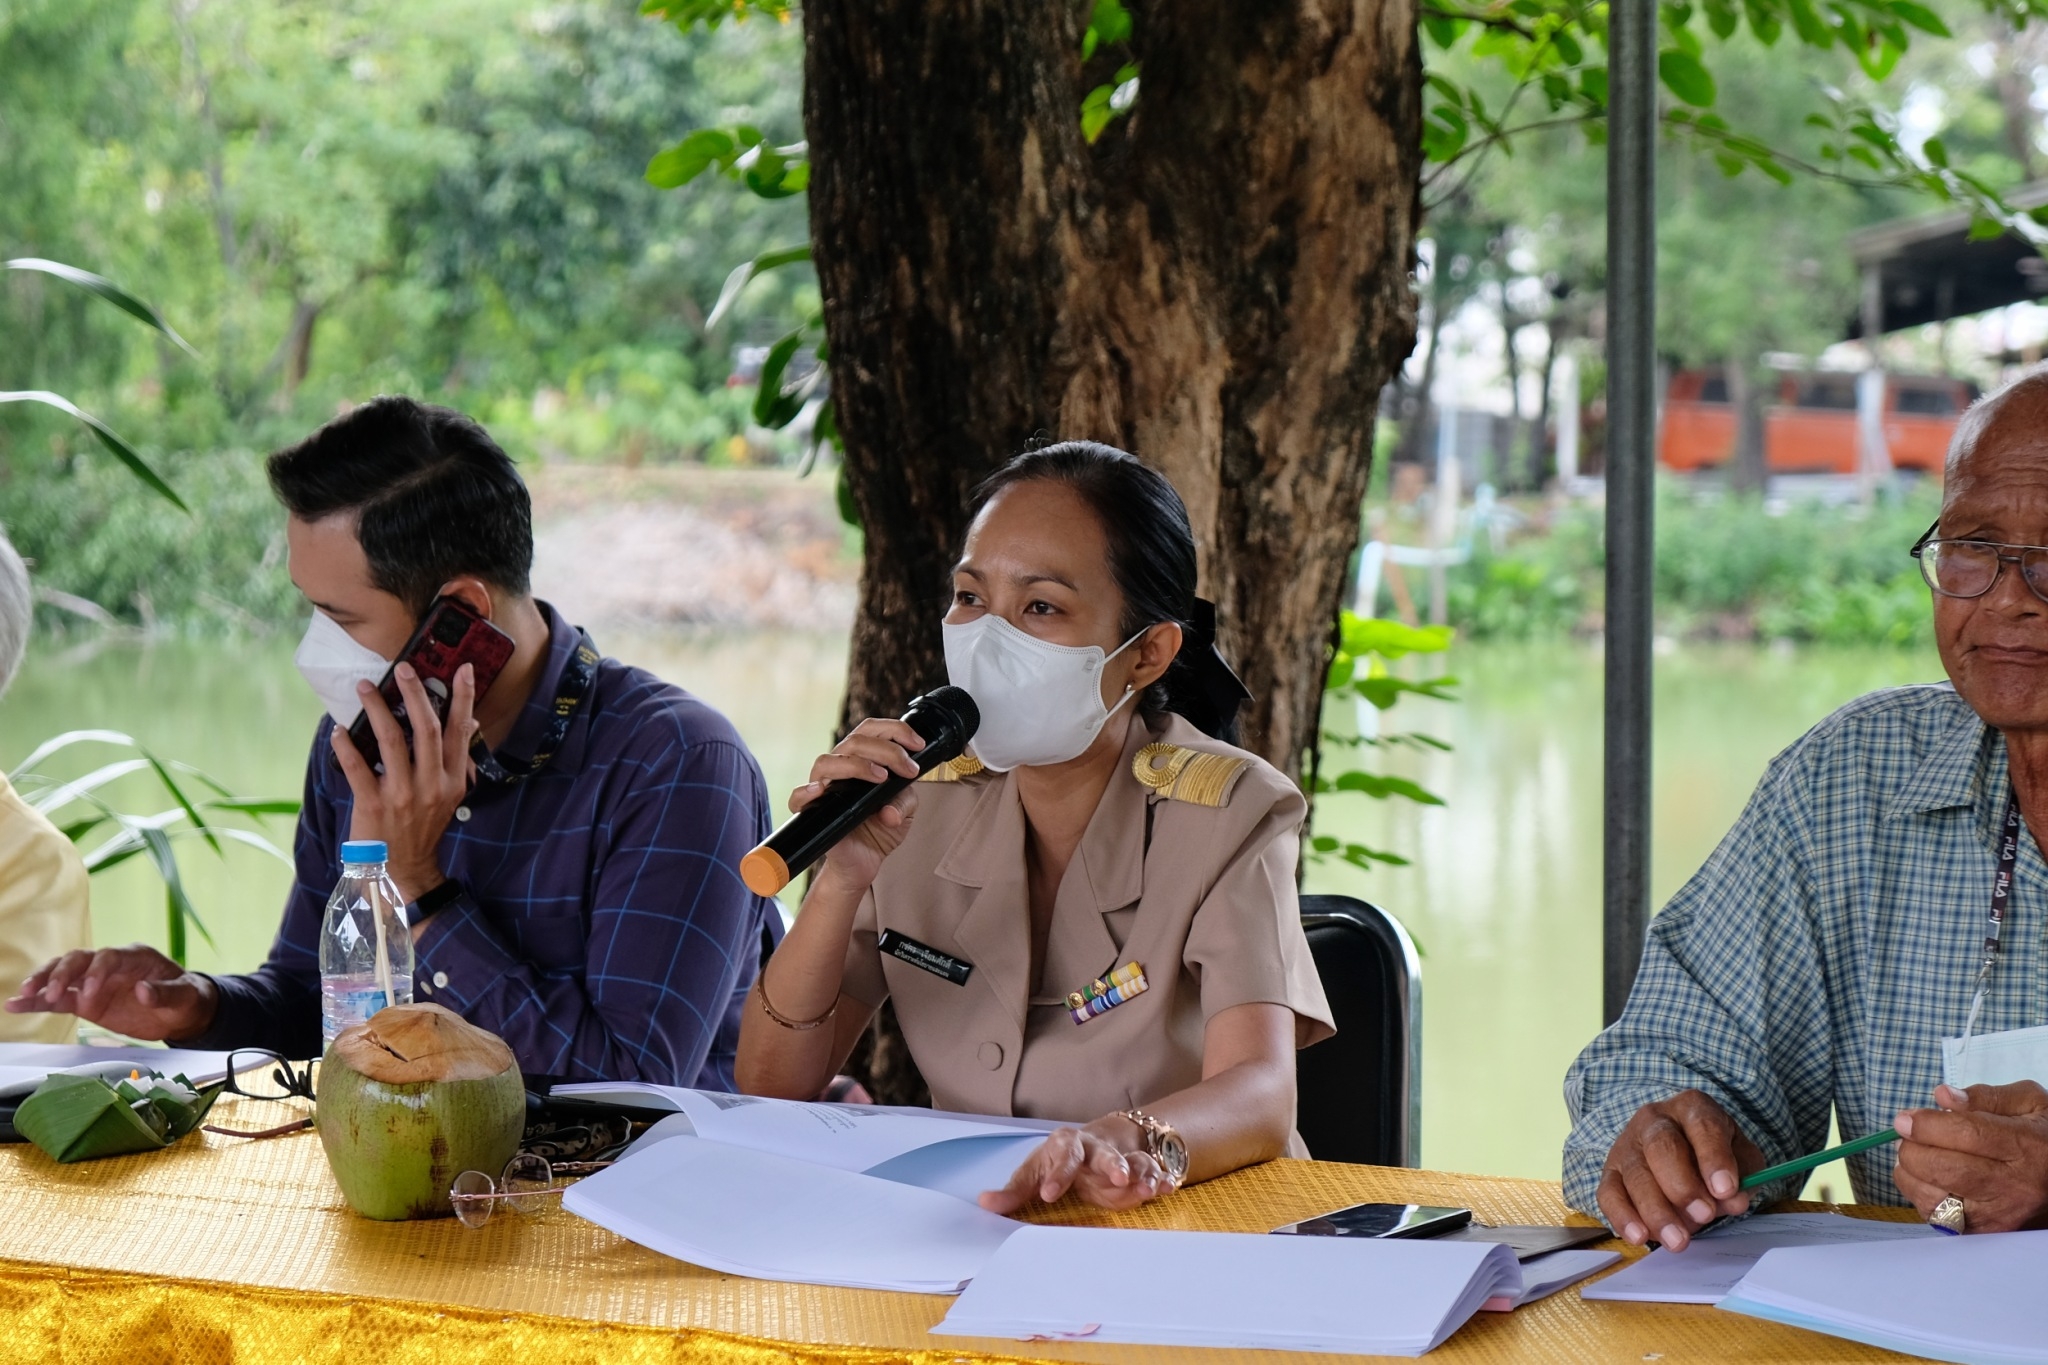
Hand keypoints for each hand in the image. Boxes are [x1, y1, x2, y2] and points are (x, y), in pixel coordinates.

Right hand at [3, 944, 217, 1040]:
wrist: (183, 1010)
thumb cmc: (187, 998)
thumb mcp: (185, 996)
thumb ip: (165, 994)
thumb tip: (142, 991)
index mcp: (135, 957)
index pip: (108, 957)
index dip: (95, 973)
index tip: (88, 996)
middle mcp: (110, 965)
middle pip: (79, 959)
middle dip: (62, 974)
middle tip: (51, 994)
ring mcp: (95, 982)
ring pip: (63, 974)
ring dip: (43, 983)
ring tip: (23, 996)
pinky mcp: (86, 1001)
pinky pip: (58, 999)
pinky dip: (37, 1002)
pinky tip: (16, 1004)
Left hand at [331, 662, 476, 901]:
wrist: (402, 870)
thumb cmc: (423, 828)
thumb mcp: (450, 796)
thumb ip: (457, 761)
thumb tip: (469, 722)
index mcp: (453, 781)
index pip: (461, 732)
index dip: (463, 698)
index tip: (463, 669)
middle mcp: (432, 785)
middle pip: (427, 730)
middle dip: (416, 694)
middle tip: (404, 668)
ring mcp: (402, 795)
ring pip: (391, 741)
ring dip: (377, 709)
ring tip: (365, 688)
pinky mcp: (373, 804)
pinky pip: (357, 767)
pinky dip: (346, 745)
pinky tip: (339, 730)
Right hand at [790, 718, 924, 891]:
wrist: (864, 862)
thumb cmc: (880, 829)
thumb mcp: (905, 811)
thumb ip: (905, 801)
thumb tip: (889, 811)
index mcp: (862, 760)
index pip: (871, 730)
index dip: (895, 730)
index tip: (918, 744)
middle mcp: (841, 768)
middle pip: (854, 741)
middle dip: (887, 749)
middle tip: (908, 768)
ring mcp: (825, 788)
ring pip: (827, 761)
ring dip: (857, 765)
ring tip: (881, 778)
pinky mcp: (812, 811)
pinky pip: (798, 797)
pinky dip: (806, 791)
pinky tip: (820, 791)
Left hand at [978, 1121, 1169, 1213]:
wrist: (1095, 1146)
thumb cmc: (1058, 1163)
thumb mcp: (1035, 1173)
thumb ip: (1015, 1191)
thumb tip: (986, 1204)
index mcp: (1066, 1146)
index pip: (1061, 1155)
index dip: (1057, 1174)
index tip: (1050, 1194)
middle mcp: (1096, 1149)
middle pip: (1104, 1153)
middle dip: (1112, 1165)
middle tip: (1117, 1179)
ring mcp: (1121, 1158)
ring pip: (1135, 1162)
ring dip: (1142, 1173)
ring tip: (1148, 1188)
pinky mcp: (1139, 1171)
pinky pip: (1153, 1172)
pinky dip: (1161, 1180)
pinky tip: (1167, 1189)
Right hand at [1597, 1089, 1764, 1249]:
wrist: (1681, 1149)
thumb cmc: (1713, 1154)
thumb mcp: (1740, 1157)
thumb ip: (1743, 1175)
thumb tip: (1733, 1200)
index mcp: (1692, 1108)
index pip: (1702, 1126)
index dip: (1714, 1158)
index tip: (1726, 1190)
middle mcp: (1654, 1119)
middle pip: (1662, 1147)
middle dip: (1683, 1186)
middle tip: (1704, 1215)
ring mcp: (1627, 1144)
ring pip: (1636, 1175)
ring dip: (1656, 1211)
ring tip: (1678, 1240)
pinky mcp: (1611, 1172)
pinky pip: (1609, 1193)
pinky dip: (1623, 1217)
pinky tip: (1640, 1236)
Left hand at [1894, 1082, 2047, 1232]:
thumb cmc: (2044, 1138)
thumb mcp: (2031, 1104)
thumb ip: (1987, 1097)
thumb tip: (1943, 1097)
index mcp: (2027, 1147)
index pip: (1968, 1135)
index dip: (1927, 1125)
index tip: (1905, 1119)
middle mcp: (2015, 1186)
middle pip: (1945, 1169)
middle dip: (1912, 1149)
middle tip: (1906, 1134)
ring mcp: (2000, 1215)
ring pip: (1934, 1198)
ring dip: (1910, 1173)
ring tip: (1915, 1154)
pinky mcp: (1986, 1233)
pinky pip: (1936, 1216)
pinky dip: (1920, 1194)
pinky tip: (1927, 1177)